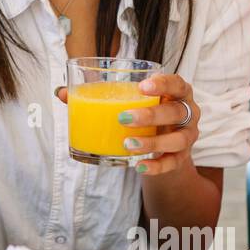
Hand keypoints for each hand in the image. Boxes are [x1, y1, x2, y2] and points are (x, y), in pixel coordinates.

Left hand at [56, 72, 199, 176]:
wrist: (164, 145)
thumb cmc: (144, 114)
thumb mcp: (128, 102)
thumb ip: (97, 95)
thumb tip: (62, 92)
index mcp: (176, 92)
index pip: (177, 83)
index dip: (163, 84)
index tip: (142, 86)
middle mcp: (187, 112)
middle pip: (176, 112)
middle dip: (150, 115)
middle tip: (123, 118)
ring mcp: (187, 136)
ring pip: (177, 139)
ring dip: (152, 142)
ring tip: (127, 144)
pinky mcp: (182, 158)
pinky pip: (173, 164)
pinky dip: (156, 166)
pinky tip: (138, 166)